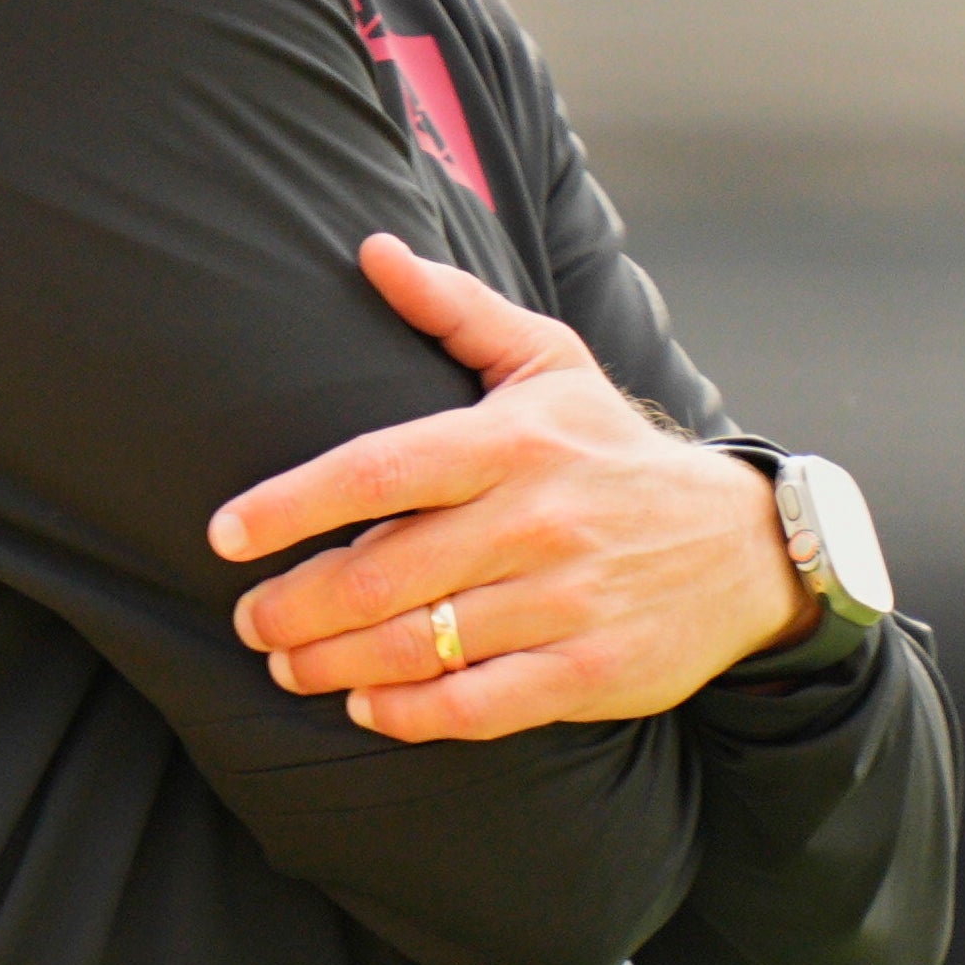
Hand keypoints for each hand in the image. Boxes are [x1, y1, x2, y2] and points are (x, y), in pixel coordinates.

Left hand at [208, 234, 821, 741]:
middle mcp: (537, 519)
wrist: (740, 545)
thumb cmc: (613, 450)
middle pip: (381, 574)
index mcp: (514, 441)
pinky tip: (368, 706)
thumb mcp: (548, 363)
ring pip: (418, 645)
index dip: (290, 504)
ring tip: (288, 664)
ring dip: (332, 664)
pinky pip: (477, 706)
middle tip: (250, 619)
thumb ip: (454, 309)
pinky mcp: (591, 672)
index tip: (225, 532)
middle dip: (295, 605)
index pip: (379, 468)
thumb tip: (371, 251)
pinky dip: (409, 713)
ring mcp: (566, 600)